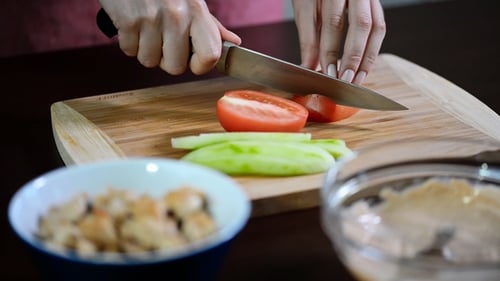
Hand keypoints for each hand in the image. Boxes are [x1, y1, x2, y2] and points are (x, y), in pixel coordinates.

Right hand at [99, 0, 240, 74]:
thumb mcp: (192, 1)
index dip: (200, 66)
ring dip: (146, 50)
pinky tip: (134, 25)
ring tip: (147, 29)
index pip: (210, 56)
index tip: (192, 61)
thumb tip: (234, 42)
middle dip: (167, 59)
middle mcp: (177, 15)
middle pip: (176, 67)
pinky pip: (130, 51)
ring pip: (150, 61)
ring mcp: (151, 18)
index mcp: (197, 11)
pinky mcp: (128, 20)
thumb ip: (211, 25)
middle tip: (164, 41)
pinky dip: (129, 42)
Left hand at [292, 0, 385, 84]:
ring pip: (375, 26)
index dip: (331, 50)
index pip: (333, 21)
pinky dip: (372, 48)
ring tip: (358, 78)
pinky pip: (379, 25)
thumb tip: (309, 67)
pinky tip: (364, 64)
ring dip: (368, 56)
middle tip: (345, 80)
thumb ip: (308, 37)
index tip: (328, 72)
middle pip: (361, 24)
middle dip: (354, 55)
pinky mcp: (374, 2)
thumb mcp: (303, 8)